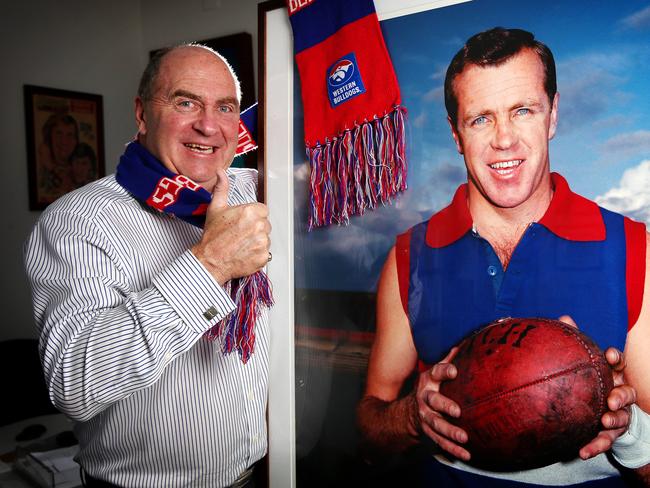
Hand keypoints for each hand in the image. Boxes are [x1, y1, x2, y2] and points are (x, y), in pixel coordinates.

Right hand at [192, 168, 270, 284]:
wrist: (210, 260)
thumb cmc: (212, 236)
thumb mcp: (215, 208)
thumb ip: (222, 188)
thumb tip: (220, 173)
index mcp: (250, 212)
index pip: (263, 210)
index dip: (253, 216)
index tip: (243, 222)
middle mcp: (259, 226)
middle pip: (265, 224)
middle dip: (255, 228)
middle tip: (240, 233)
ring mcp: (262, 242)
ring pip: (266, 238)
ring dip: (257, 241)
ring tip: (241, 244)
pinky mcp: (263, 257)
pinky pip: (265, 253)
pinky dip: (257, 254)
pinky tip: (245, 252)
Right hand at [413, 347, 469, 460]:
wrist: (408, 410)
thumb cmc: (430, 388)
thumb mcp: (434, 373)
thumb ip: (447, 361)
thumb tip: (464, 343)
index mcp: (428, 381)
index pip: (436, 373)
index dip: (444, 371)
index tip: (455, 371)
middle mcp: (424, 398)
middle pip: (433, 401)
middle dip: (444, 405)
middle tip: (457, 411)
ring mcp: (425, 416)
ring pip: (436, 424)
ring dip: (449, 431)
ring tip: (463, 437)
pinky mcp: (428, 432)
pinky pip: (440, 442)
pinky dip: (453, 449)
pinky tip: (466, 454)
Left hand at [579, 347, 636, 459]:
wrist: (600, 415)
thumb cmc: (590, 384)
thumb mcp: (584, 365)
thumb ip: (576, 343)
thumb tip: (564, 317)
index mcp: (611, 375)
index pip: (618, 364)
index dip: (616, 359)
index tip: (610, 355)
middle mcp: (619, 394)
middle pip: (627, 393)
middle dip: (621, 395)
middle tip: (611, 400)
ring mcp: (618, 415)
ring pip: (621, 418)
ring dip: (613, 420)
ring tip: (603, 422)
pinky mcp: (611, 434)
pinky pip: (604, 441)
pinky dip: (595, 446)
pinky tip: (582, 451)